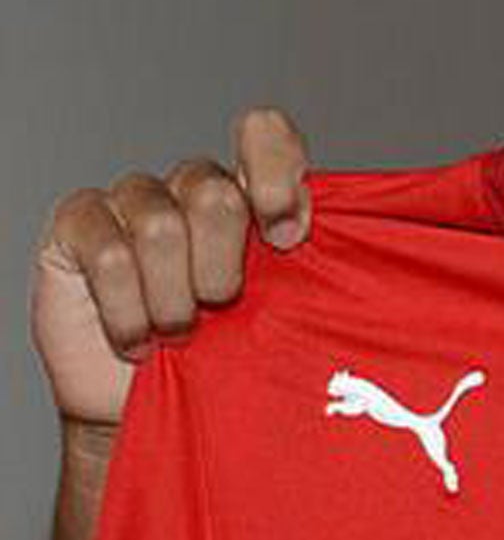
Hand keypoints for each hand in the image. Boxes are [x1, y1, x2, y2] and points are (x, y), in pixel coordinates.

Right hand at [30, 108, 311, 428]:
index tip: (288, 238)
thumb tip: (390, 247)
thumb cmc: (224, 358)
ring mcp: (130, 200)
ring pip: (161, 227)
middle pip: (215, 194)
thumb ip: (315, 265)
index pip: (265, 134)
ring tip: (178, 334)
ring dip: (174, 301)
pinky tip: (138, 340)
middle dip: (222, 269)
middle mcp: (190, 185)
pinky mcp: (77, 225)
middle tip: (219, 308)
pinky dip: (129, 313)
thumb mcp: (282, 310)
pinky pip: (110, 256)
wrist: (147, 406)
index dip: (278, 178)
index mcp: (248, 191)